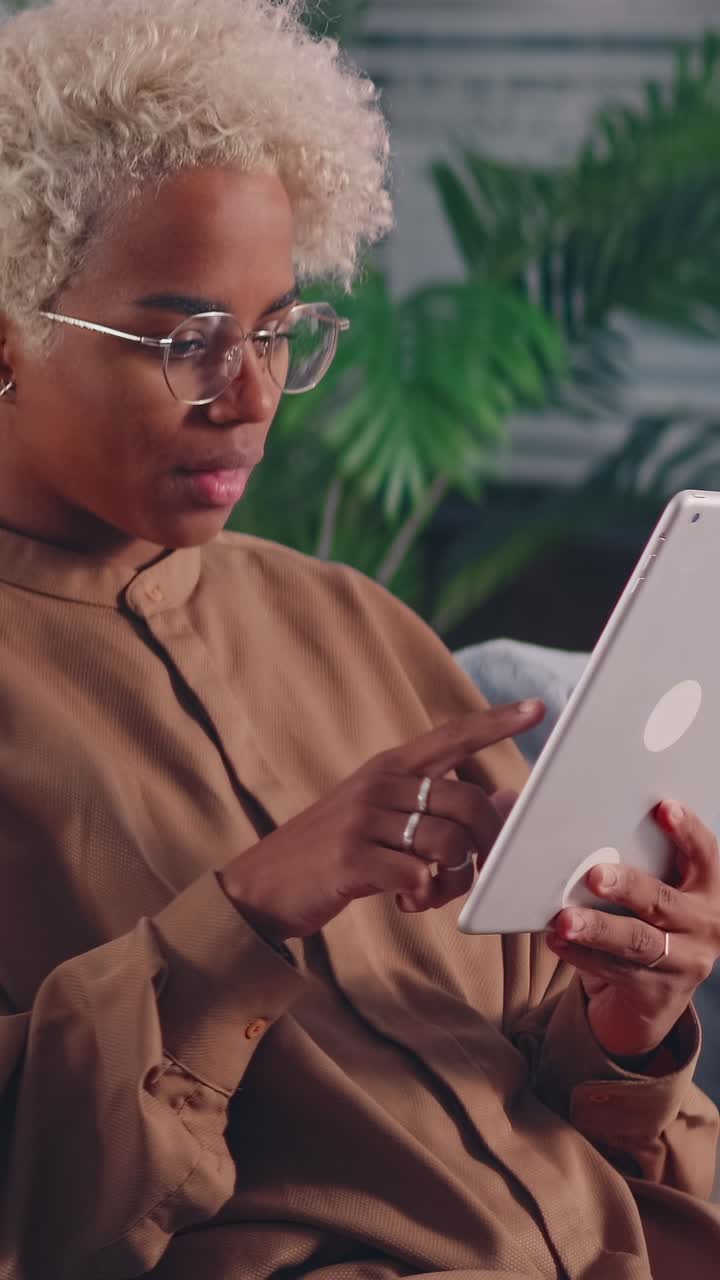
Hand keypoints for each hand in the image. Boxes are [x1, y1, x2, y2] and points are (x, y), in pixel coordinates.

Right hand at [219, 700, 543, 942]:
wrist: (262, 885)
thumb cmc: (335, 851)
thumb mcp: (383, 819)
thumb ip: (438, 807)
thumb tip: (506, 797)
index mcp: (389, 768)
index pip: (452, 736)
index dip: (496, 722)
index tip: (538, 708)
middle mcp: (379, 784)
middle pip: (468, 803)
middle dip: (490, 844)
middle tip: (480, 873)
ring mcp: (362, 820)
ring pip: (449, 844)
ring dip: (454, 881)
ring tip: (430, 892)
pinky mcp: (350, 859)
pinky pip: (418, 875)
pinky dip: (425, 896)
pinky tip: (407, 900)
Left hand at [546, 801, 719, 1059]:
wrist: (652, 994)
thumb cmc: (643, 919)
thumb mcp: (650, 886)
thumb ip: (627, 853)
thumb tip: (555, 810)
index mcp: (707, 888)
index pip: (705, 853)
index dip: (686, 831)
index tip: (662, 807)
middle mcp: (705, 925)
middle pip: (663, 900)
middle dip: (628, 885)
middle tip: (594, 875)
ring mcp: (685, 964)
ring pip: (637, 942)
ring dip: (597, 928)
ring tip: (564, 918)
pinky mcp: (658, 994)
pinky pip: (615, 971)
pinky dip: (581, 954)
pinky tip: (557, 940)